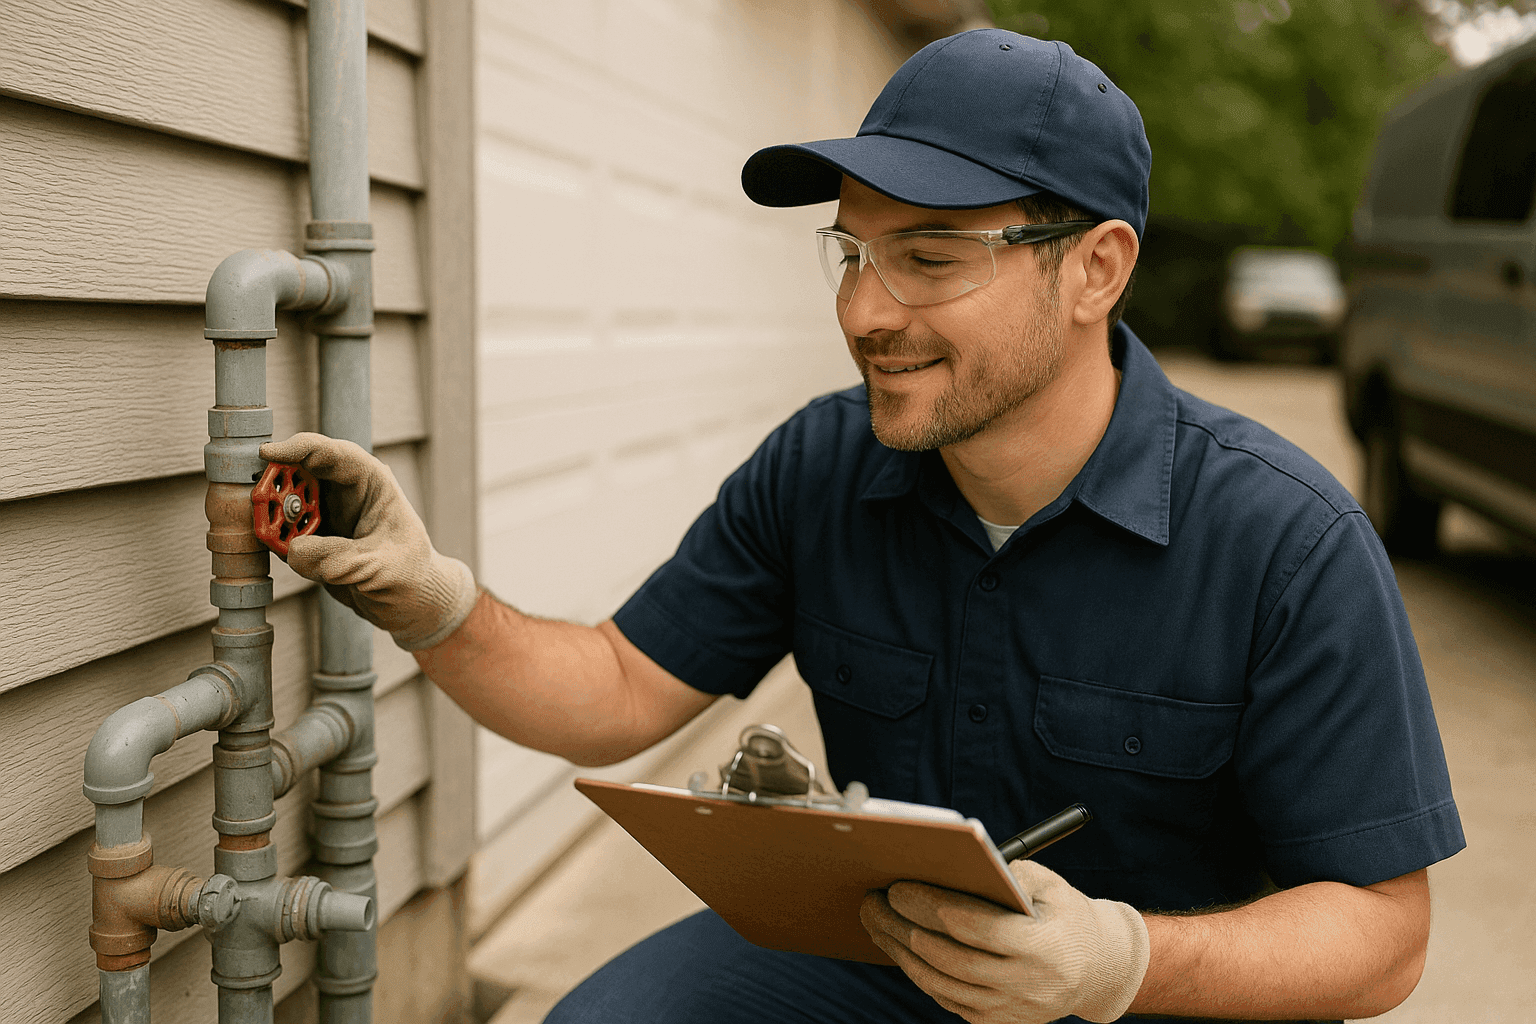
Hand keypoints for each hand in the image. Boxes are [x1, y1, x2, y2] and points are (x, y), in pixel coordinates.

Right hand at [259, 432, 478, 650]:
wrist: (412, 604)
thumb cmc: (410, 576)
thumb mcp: (380, 568)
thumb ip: (338, 559)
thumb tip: (295, 551)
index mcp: (370, 481)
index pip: (329, 453)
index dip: (295, 449)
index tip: (265, 455)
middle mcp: (343, 491)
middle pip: (296, 473)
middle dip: (273, 485)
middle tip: (256, 505)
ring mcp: (325, 514)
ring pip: (283, 503)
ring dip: (271, 517)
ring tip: (271, 536)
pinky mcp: (312, 538)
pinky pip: (283, 532)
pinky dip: (274, 539)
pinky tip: (278, 551)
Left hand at [859, 858, 1148, 1023]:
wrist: (1097, 967)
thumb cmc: (1065, 913)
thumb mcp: (1048, 885)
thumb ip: (1004, 874)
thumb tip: (944, 863)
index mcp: (1043, 945)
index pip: (974, 926)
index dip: (929, 906)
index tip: (897, 886)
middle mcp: (1028, 984)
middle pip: (949, 958)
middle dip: (902, 928)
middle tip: (873, 902)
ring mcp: (1012, 1009)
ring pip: (941, 984)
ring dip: (900, 952)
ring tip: (876, 923)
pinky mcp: (997, 1021)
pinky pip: (947, 999)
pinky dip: (918, 973)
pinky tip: (899, 948)